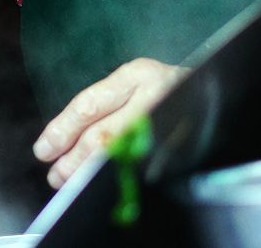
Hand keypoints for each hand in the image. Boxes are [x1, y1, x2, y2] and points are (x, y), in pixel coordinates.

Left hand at [33, 58, 187, 187]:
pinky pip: (146, 167)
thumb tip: (63, 139)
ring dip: (92, 173)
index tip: (44, 149)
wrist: (217, 91)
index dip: (63, 130)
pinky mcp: (186, 147)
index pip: (90, 105)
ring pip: (124, 155)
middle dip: (75, 160)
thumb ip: (104, 106)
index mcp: (137, 75)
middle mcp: (156, 96)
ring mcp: (174, 123)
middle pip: (105, 134)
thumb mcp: (133, 85)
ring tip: (71, 183)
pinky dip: (119, 178)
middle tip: (56, 176)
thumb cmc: (163, 90)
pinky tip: (103, 185)